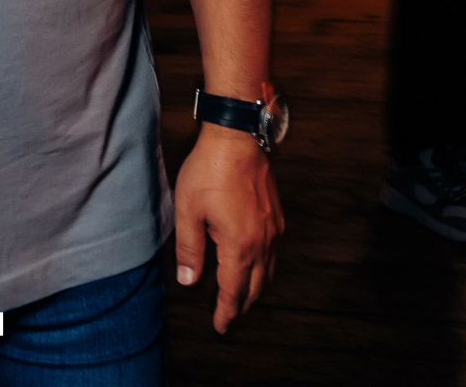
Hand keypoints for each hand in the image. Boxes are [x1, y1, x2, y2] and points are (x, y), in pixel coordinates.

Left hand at [174, 126, 283, 334]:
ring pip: (269, 272)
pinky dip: (265, 269)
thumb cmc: (209, 171)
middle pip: (256, 287)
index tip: (221, 327)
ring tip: (241, 297)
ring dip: (255, 289)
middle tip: (229, 317)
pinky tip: (255, 266)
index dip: (226, 312)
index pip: (234, 291)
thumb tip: (189, 281)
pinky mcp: (277, 216)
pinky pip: (275, 254)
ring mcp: (273, 229)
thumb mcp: (188, 211)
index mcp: (239, 245)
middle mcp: (262, 242)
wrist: (237, 137)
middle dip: (242, 305)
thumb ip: (189, 249)